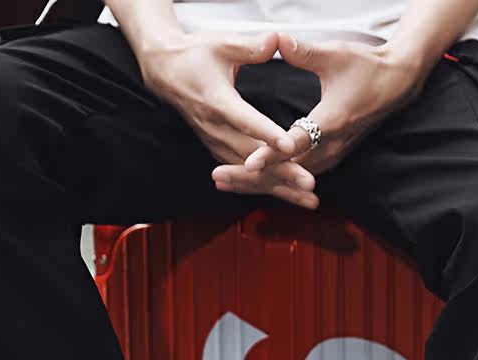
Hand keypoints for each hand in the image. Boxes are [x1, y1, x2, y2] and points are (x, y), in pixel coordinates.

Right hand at [137, 30, 317, 206]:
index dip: (268, 135)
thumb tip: (275, 40)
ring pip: (250, 173)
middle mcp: (216, 128)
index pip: (246, 120)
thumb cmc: (196, 56)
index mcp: (217, 100)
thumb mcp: (221, 43)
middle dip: (283, 172)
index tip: (290, 146)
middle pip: (253, 157)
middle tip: (310, 184)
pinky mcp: (219, 151)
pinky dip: (267, 187)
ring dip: (280, 187)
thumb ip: (250, 46)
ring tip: (308, 199)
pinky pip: (244, 175)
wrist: (166, 73)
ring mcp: (216, 143)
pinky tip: (289, 197)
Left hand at [216, 32, 426, 193]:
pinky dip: (271, 181)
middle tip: (218, 178)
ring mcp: (330, 157)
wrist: (396, 85)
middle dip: (251, 177)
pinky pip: (295, 176)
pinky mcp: (328, 159)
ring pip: (288, 179)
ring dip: (257, 183)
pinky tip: (247, 183)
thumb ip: (304, 52)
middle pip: (285, 171)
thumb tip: (278, 39)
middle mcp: (330, 148)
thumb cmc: (366, 67)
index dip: (270, 153)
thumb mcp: (336, 54)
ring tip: (224, 182)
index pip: (294, 144)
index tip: (248, 162)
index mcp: (331, 123)